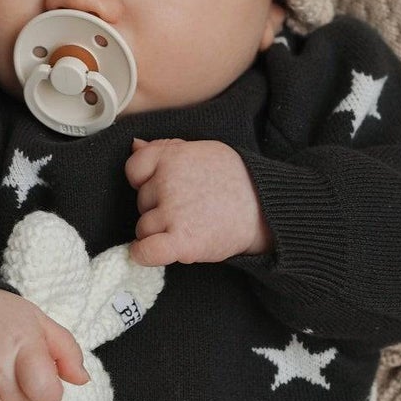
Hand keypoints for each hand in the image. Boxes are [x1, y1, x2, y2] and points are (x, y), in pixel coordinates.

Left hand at [123, 136, 271, 265]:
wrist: (265, 207)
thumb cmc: (235, 179)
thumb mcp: (202, 151)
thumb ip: (167, 149)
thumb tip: (134, 145)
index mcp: (172, 156)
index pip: (134, 168)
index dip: (144, 180)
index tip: (162, 187)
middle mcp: (168, 182)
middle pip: (142, 201)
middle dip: (158, 207)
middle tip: (189, 208)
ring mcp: (173, 212)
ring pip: (143, 228)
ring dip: (158, 232)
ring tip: (189, 226)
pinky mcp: (182, 241)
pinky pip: (146, 251)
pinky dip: (143, 255)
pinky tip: (148, 252)